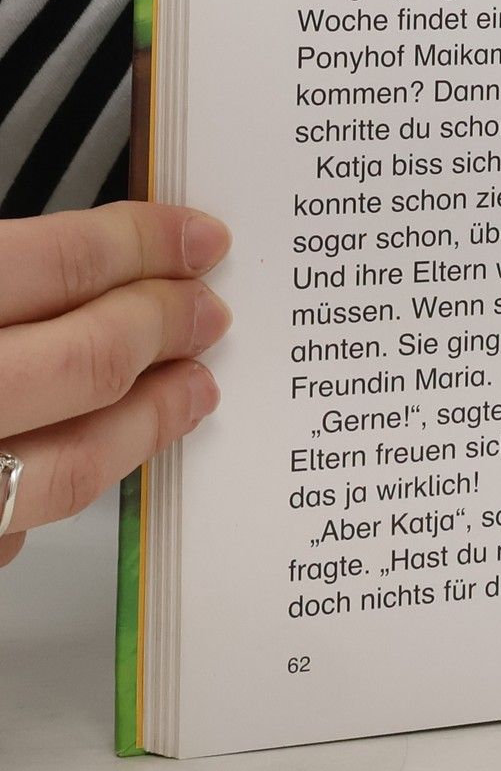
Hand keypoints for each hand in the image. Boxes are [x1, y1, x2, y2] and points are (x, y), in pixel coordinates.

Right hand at [0, 203, 231, 567]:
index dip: (144, 245)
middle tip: (210, 315)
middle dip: (166, 329)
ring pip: (70, 466)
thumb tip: (88, 258)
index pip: (57, 264)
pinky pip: (16, 530)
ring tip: (194, 391)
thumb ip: (3, 275)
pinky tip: (95, 458)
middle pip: (87, 361)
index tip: (200, 240)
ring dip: (149, 423)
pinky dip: (66, 489)